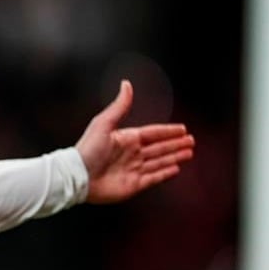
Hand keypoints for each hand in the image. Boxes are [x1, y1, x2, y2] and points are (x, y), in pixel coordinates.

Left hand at [75, 80, 194, 203]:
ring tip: (189, 153)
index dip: (168, 131)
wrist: (77, 176)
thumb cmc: (87, 149)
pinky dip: (165, 173)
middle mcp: (131, 154)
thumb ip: (119, 106)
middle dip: (175, 144)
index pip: (153, 133)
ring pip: (159, 162)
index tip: (183, 129)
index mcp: (126, 138)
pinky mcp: (133, 185)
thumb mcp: (104, 123)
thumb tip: (126, 84)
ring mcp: (133, 170)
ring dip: (174, 157)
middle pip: (159, 148)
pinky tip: (176, 169)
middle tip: (191, 141)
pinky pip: (153, 178)